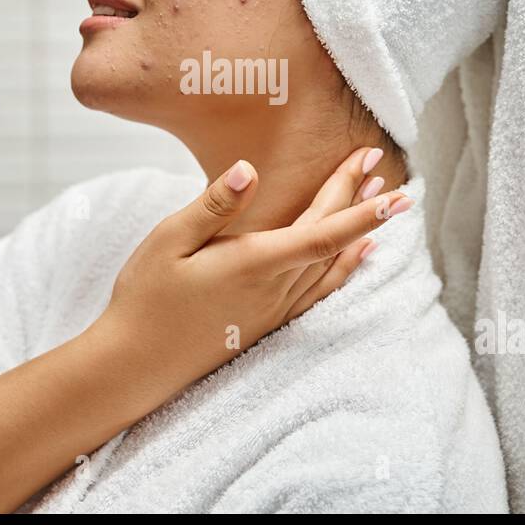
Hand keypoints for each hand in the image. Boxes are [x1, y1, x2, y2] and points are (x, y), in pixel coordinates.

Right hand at [100, 146, 411, 382]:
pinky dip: (347, 268)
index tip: (390, 184)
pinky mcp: (267, 321)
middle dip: (357, 197)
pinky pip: (321, 290)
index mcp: (253, 263)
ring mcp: (274, 308)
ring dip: (359, 229)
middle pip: (330, 238)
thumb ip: (213, 205)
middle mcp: (274, 288)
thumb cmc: (145, 299)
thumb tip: (248, 168)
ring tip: (381, 197)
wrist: (134, 365)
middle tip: (376, 158)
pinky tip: (362, 254)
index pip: (322, 232)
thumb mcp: (168, 241)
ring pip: (332, 263)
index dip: (361, 208)